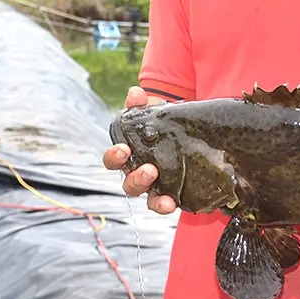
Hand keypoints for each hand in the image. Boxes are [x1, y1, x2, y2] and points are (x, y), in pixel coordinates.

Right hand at [102, 86, 177, 214]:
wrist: (186, 133)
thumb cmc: (161, 125)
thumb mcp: (152, 112)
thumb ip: (141, 103)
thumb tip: (135, 93)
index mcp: (128, 156)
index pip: (113, 161)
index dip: (115, 157)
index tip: (123, 149)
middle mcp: (137, 174)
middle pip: (128, 184)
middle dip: (136, 178)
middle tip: (150, 169)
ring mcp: (153, 187)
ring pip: (144, 197)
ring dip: (151, 191)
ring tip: (162, 182)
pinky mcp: (170, 194)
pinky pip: (162, 204)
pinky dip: (164, 205)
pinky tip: (172, 203)